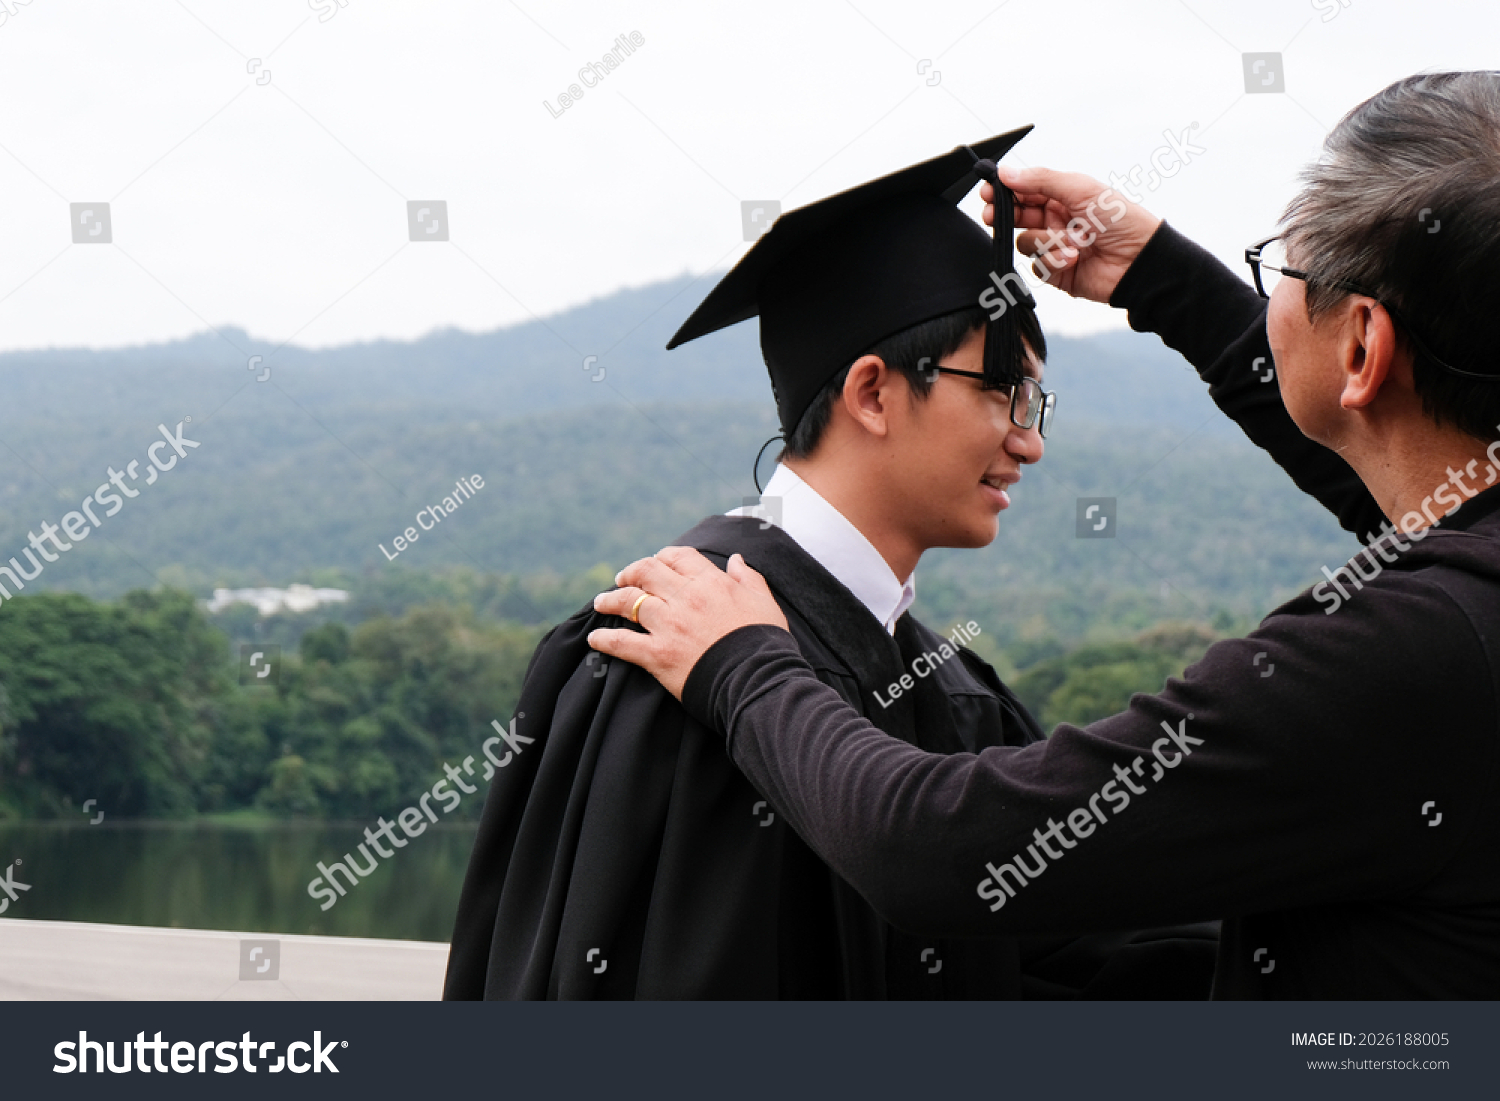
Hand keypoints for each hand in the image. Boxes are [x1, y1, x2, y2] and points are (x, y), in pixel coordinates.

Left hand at [588, 546, 789, 699]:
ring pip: (629, 601)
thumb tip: (736, 559)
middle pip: (647, 571)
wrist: (760, 680)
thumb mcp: (764, 603)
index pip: (679, 557)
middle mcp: (686, 597)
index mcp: (711, 583)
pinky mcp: (658, 655)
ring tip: (600, 603)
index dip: (664, 557)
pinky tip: (594, 640)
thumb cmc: (767, 643)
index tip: (658, 562)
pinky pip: (622, 643)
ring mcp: (669, 625)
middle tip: (622, 578)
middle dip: (631, 572)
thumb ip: (748, 578)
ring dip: (610, 600)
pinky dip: (604, 640)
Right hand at [981, 165, 1162, 303]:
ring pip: (1024, 242)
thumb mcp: (1081, 189)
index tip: (988, 189)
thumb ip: (1041, 180)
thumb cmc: (1121, 220)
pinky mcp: (1056, 271)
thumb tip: (1006, 172)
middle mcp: (1055, 219)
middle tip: (992, 213)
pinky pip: (1037, 265)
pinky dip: (1054, 261)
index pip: (1024, 189)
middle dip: (1004, 214)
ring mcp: (1053, 246)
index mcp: (1062, 195)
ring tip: (1073, 242)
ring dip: (1046, 241)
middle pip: (1016, 215)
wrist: (1140, 261)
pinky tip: (1075, 258)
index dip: (1004, 189)